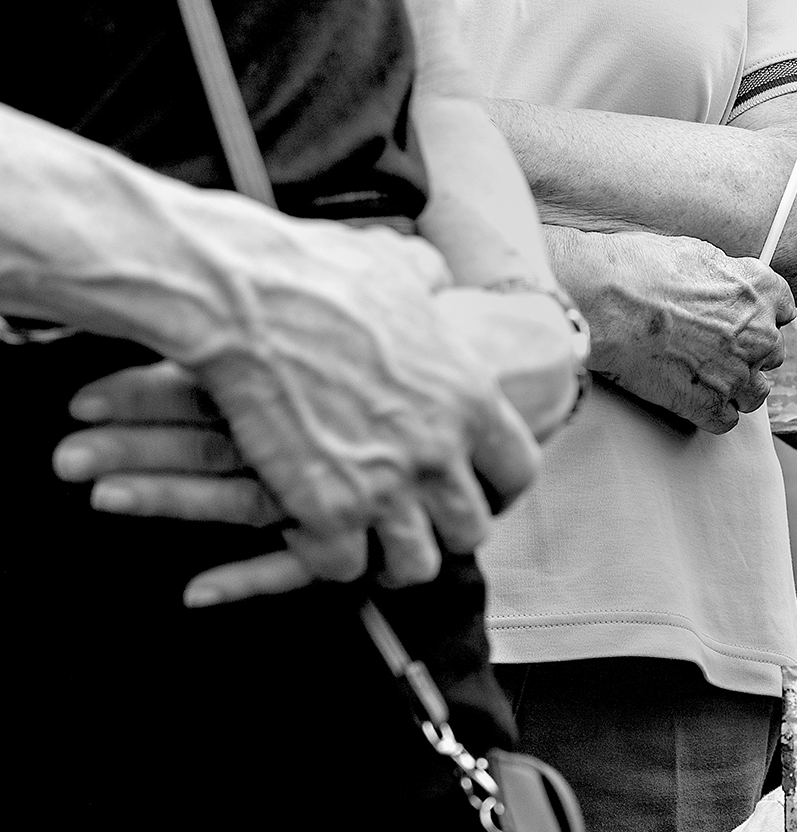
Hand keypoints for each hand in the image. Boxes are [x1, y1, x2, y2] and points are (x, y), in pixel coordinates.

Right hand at [54, 284, 587, 607]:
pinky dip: (327, 558)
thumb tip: (434, 270)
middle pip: (471, 530)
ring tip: (366, 547)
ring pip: (416, 564)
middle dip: (443, 532)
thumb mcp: (394, 264)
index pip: (518, 472)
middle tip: (413, 526)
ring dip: (390, 559)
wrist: (242, 297)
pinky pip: (344, 567)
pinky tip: (308, 535)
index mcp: (472, 399)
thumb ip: (428, 278)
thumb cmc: (314, 272)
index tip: (475, 492)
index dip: (496, 489)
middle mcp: (442, 451)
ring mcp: (388, 487)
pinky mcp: (328, 511)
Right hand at [560, 229, 793, 434]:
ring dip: (736, 387)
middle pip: (771, 353)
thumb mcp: (697, 252)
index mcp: (760, 293)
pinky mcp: (709, 405)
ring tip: (704, 377)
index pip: (784, 309)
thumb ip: (729, 276)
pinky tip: (691, 398)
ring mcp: (737, 374)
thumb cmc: (638, 268)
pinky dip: (712, 412)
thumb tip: (732, 285)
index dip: (761, 315)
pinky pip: (726, 420)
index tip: (743, 319)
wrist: (601, 300)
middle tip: (711, 346)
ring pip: (756, 393)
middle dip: (747, 351)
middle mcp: (759, 335)